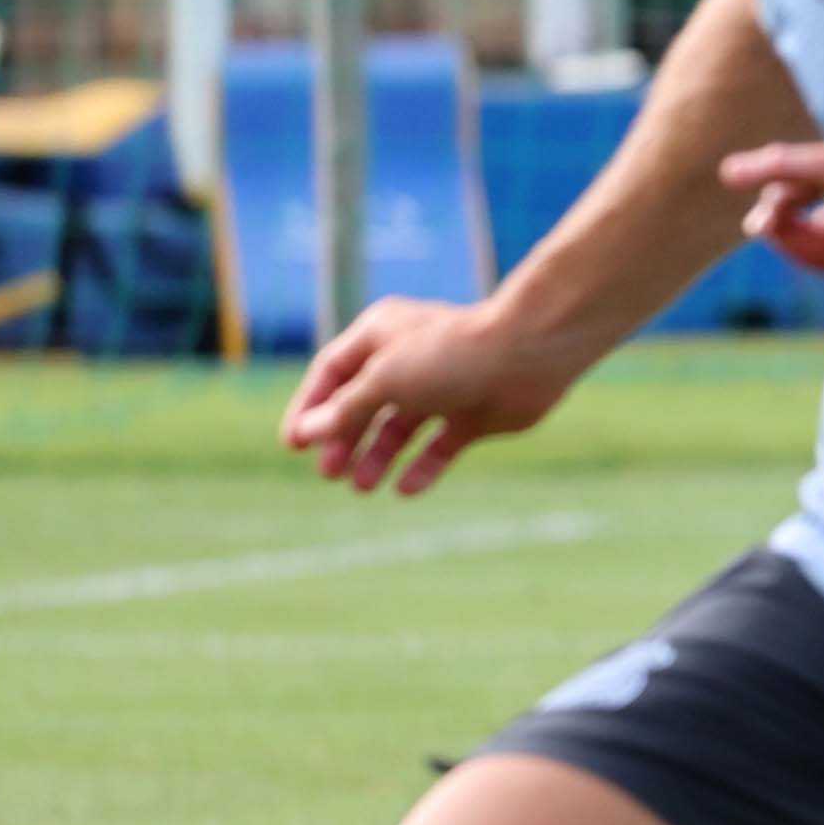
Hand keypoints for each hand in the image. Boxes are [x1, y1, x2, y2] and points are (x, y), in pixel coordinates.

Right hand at [281, 296, 582, 495]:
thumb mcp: (384, 381)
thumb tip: (307, 432)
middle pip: (364, 404)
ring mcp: (444, 388)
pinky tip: (404, 490)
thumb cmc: (450, 356)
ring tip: (361, 487)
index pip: (331, 373)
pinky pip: (440, 446)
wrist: (529, 356)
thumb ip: (345, 409)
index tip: (294, 445)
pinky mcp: (474, 415)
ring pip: (400, 428)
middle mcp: (409, 359)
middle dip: (344, 439)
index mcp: (380, 334)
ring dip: (378, 457)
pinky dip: (422, 467)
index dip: (310, 409)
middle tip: (328, 475)